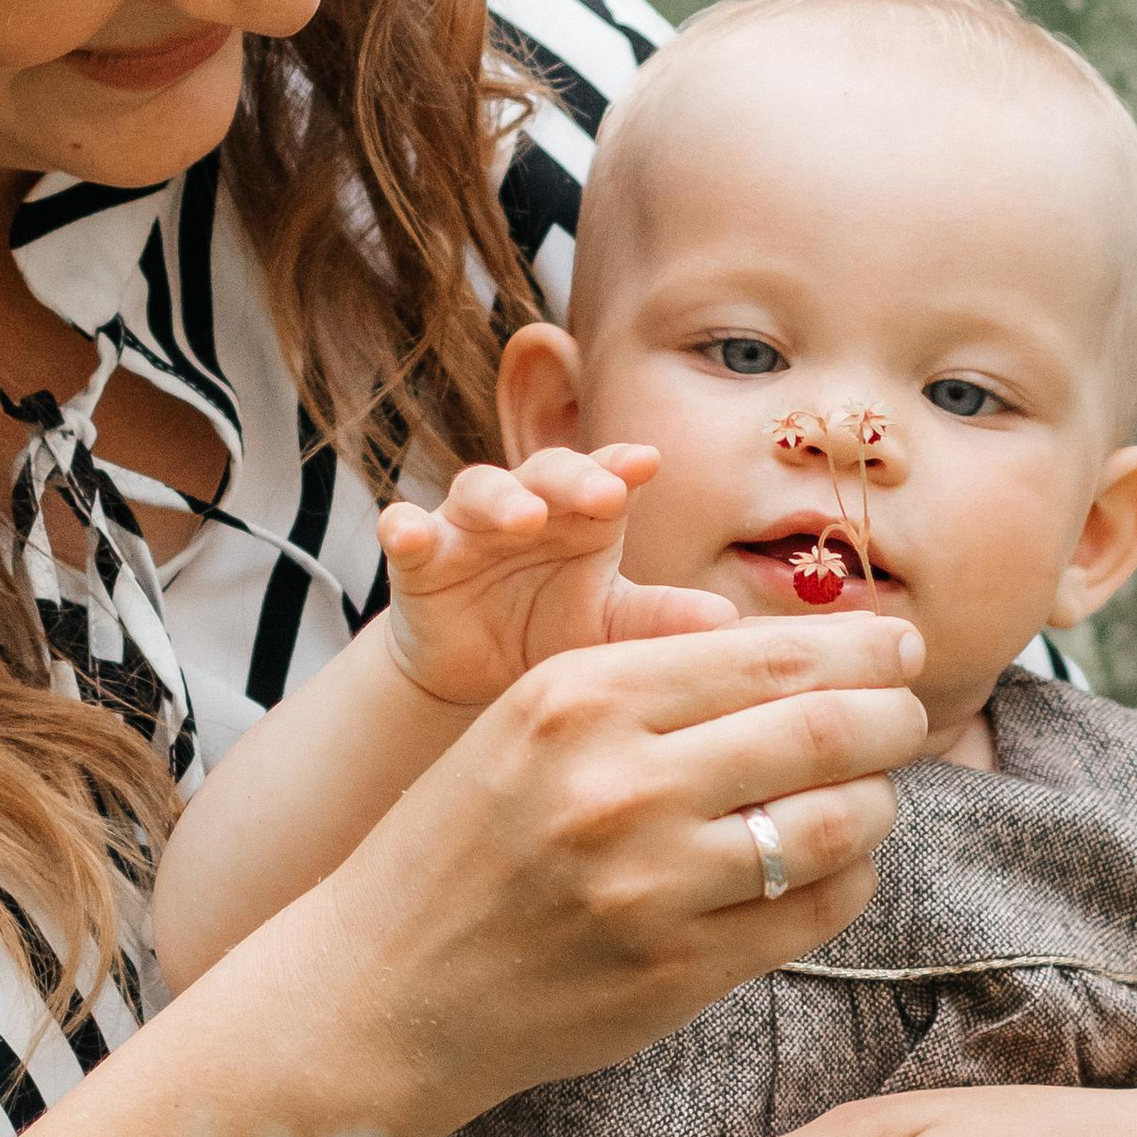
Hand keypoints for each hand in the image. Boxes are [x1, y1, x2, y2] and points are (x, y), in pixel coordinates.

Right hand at [318, 614, 929, 1131]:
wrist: (379, 988)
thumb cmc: (465, 844)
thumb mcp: (531, 724)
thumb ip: (653, 686)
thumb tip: (810, 657)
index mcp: (579, 698)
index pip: (769, 654)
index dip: (861, 648)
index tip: (900, 646)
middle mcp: (618, 784)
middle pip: (825, 729)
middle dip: (892, 717)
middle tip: (908, 716)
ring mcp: (651, 885)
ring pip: (837, 822)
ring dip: (877, 802)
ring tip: (871, 794)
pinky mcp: (677, 970)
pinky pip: (814, 909)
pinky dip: (846, 880)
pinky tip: (830, 868)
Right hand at [376, 445, 729, 711]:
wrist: (476, 673)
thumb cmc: (554, 632)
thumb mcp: (611, 628)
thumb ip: (663, 620)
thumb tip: (732, 625)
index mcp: (582, 514)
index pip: (605, 474)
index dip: (622, 465)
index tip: (649, 463)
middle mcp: (528, 503)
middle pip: (547, 470)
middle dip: (573, 477)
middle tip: (603, 493)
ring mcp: (469, 525)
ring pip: (480, 490)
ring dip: (500, 499)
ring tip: (522, 517)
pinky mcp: (418, 556)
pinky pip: (405, 530)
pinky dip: (403, 527)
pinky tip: (406, 532)